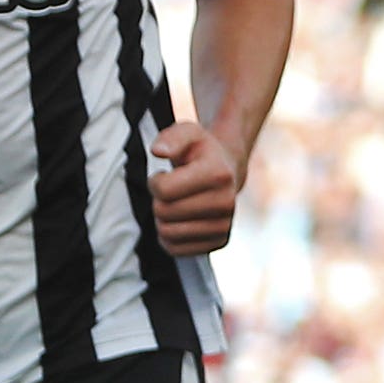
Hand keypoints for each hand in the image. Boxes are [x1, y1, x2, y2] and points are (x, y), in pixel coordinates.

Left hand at [147, 123, 244, 256]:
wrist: (228, 170)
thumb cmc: (201, 152)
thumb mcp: (187, 133)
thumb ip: (171, 137)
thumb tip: (159, 151)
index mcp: (218, 174)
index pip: (164, 190)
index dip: (155, 182)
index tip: (163, 175)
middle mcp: (226, 202)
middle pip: (164, 213)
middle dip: (158, 201)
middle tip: (170, 191)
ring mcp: (224, 225)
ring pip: (168, 234)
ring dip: (162, 219)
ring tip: (174, 204)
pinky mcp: (219, 242)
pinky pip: (176, 249)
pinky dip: (169, 237)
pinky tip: (178, 221)